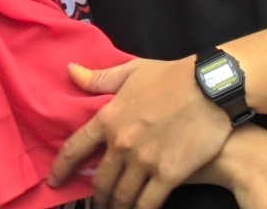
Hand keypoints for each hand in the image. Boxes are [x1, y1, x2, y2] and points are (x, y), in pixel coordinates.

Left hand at [50, 57, 232, 208]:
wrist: (212, 88)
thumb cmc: (173, 76)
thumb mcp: (132, 71)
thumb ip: (99, 78)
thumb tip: (70, 72)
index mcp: (108, 118)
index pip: (75, 149)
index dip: (62, 169)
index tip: (55, 182)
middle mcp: (121, 143)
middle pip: (100, 180)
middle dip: (97, 195)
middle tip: (99, 201)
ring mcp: (144, 161)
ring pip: (122, 195)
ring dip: (117, 205)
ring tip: (117, 208)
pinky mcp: (168, 174)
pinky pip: (148, 203)